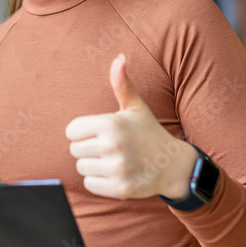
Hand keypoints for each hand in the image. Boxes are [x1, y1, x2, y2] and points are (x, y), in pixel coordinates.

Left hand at [65, 53, 197, 199]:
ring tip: (114, 161)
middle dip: (88, 149)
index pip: (71, 131)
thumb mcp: (136, 107)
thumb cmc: (149, 133)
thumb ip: (122, 83)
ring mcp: (116, 168)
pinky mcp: (119, 188)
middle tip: (109, 148)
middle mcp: (112, 145)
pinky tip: (116, 174)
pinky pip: (89, 184)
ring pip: (81, 167)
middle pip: (74, 150)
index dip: (82, 133)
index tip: (99, 134)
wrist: (174, 165)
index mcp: (110, 123)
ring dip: (94, 166)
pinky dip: (99, 182)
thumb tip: (119, 58)